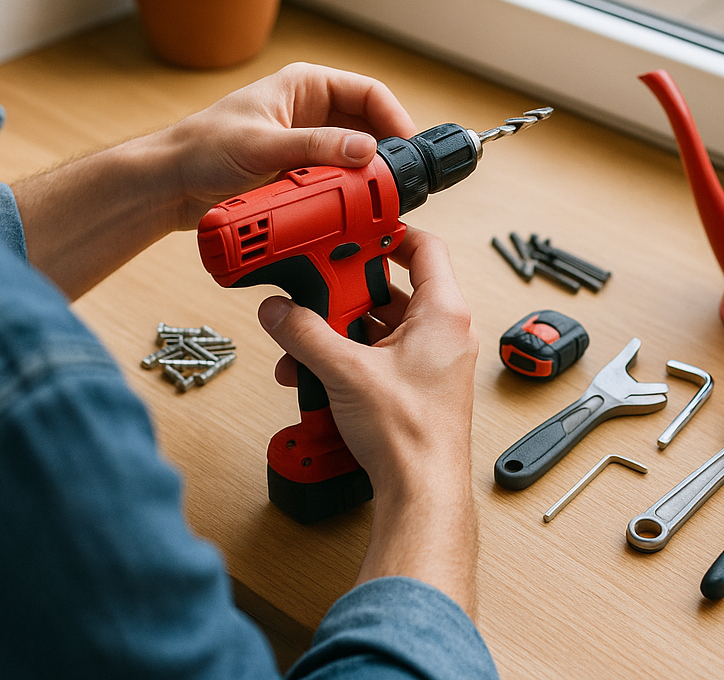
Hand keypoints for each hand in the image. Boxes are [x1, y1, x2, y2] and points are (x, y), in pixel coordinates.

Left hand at [166, 62, 415, 228]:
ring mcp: (308, 144)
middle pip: (369, 126)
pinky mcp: (302, 172)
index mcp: (306, 86)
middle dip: (385, 151)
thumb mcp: (261, 145)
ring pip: (355, 157)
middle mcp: (312, 111)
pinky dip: (348, 193)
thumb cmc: (202, 147)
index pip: (369, 92)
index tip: (407, 147)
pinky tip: (353, 209)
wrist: (170, 184)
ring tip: (377, 196)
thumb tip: (364, 149)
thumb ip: (314, 146)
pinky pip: (337, 180)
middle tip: (397, 179)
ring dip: (367, 176)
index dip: (394, 117)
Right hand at [258, 227, 477, 494]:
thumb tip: (280, 311)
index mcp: (443, 313)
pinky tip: (314, 371)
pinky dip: (349, 356)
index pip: (424, 248)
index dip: (390, 233)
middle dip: (347, 292)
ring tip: (305, 339)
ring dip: (341, 330)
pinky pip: (381, 354)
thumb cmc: (410, 435)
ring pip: (381, 325)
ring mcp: (432, 360)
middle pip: (392, 288)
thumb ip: (305, 334)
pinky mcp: (417, 385)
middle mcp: (444, 332)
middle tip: (317, 290)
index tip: (358, 230)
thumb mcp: (346, 372)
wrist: (422, 493)